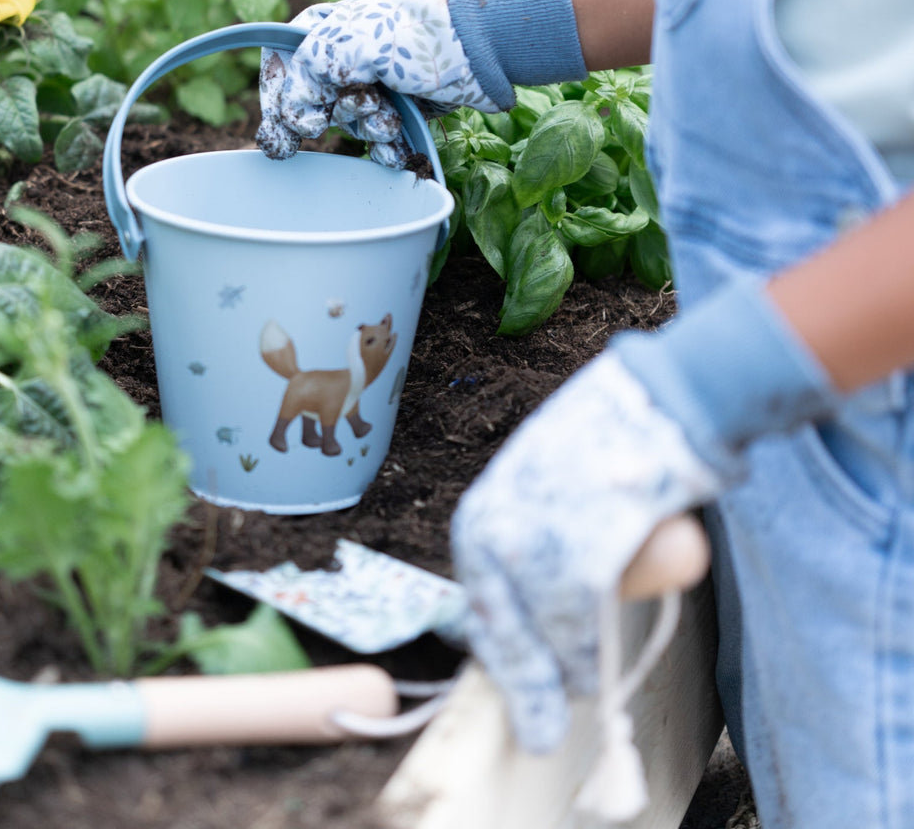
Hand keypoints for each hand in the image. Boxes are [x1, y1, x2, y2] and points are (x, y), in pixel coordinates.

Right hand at [256, 0, 499, 168]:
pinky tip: (398, 151)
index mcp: (321, 29)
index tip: (288, 124)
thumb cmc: (413, 35)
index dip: (277, 97)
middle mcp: (340, 58)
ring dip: (369, 128)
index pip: (277, 64)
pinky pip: (374, 143)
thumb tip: (292, 117)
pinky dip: (386, 151)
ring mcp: (368, 85)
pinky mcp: (394, 110)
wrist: (477, 49)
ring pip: (347, 125)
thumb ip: (305, 75)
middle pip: (311, 104)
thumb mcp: (346, 44)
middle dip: (336, 115)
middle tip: (361, 108)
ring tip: (392, 116)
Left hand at [449, 351, 720, 752]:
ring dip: (562, 674)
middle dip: (521, 682)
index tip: (514, 687)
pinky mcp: (574, 560)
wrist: (655, 404)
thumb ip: (531, 536)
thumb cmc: (605, 444)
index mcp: (480, 515)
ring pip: (540, 636)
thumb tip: (539, 598)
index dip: (500, 652)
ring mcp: (530, 547)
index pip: (479, 603)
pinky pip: (576, 628)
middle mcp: (492, 531)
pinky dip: (586, 658)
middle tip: (538, 731)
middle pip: (499, 629)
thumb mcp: (544, 484)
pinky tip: (593, 673)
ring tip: (582, 689)